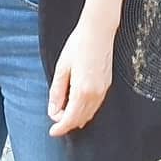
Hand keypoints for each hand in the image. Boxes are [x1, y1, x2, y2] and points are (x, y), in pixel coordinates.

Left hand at [47, 18, 114, 136]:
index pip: (70, 119)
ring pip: (89, 114)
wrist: (98, 30)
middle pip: (80, 119)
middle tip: (56, 119)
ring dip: (77, 117)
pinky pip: (96, 105)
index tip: (53, 131)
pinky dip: (86, 110)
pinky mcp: (107, 84)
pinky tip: (78, 104)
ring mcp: (103, 89)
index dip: (60, 128)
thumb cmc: (79, 44)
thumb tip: (53, 110)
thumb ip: (57, 92)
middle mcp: (95, 94)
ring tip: (65, 111)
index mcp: (82, 91)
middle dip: (67, 123)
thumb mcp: (62, 68)